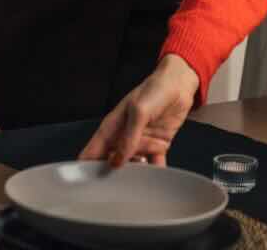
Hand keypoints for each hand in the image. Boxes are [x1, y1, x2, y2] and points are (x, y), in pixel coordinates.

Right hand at [80, 53, 199, 167]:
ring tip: (153, 145)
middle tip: (129, 168)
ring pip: (136, 165)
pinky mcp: (157, 145)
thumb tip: (117, 161)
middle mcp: (123, 137)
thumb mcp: (138, 111)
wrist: (180, 84)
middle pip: (113, 163)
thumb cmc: (155, 89)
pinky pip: (154, 163)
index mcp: (112, 127)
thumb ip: (129, 138)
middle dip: (120, 169)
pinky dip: (157, 168)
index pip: (92, 152)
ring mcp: (140, 142)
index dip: (87, 168)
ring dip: (144, 163)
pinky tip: (158, 172)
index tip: (90, 182)